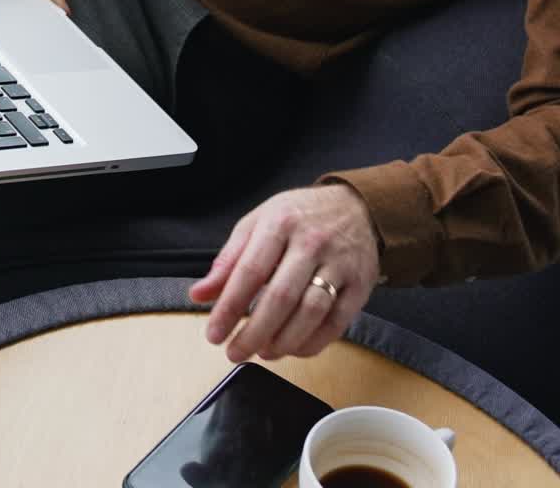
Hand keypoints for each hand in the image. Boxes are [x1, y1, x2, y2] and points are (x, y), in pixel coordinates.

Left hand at [189, 184, 379, 362]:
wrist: (355, 207)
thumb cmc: (299, 217)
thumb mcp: (258, 223)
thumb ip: (229, 260)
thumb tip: (199, 294)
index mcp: (280, 222)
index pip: (250, 271)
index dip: (229, 308)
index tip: (214, 335)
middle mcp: (311, 241)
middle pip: (281, 297)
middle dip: (254, 333)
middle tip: (235, 353)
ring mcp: (339, 263)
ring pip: (310, 312)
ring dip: (283, 342)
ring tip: (264, 352)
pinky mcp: (360, 284)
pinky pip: (337, 323)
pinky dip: (313, 343)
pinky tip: (294, 348)